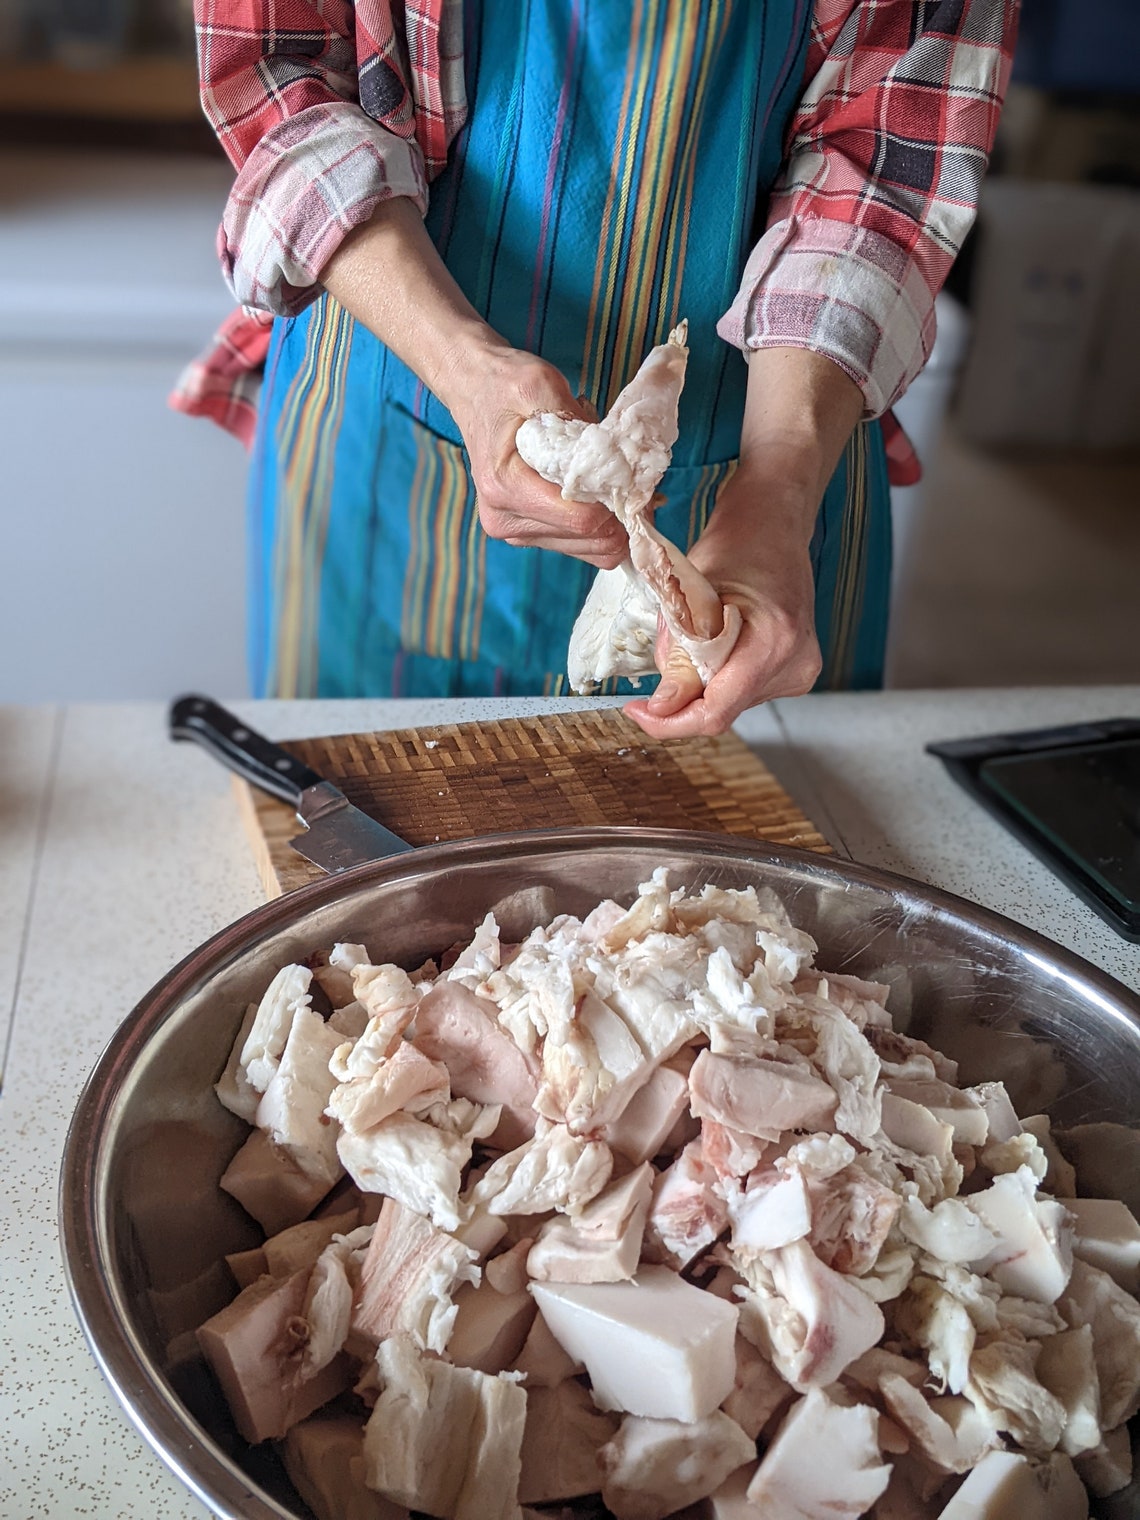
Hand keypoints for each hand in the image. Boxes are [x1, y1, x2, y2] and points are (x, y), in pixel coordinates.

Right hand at [447, 348, 626, 569]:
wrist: (474, 389)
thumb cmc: (505, 385)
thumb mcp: (542, 386)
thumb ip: (578, 426)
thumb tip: (617, 463)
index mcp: (505, 486)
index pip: (580, 519)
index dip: (616, 502)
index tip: (635, 480)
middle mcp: (505, 518)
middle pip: (587, 540)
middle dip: (620, 516)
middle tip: (640, 486)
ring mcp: (514, 531)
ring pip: (588, 550)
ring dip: (613, 524)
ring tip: (620, 489)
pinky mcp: (527, 533)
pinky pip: (578, 546)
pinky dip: (600, 529)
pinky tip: (605, 501)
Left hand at [623, 470, 822, 737]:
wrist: (774, 524)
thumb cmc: (735, 545)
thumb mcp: (691, 595)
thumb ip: (679, 656)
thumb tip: (661, 708)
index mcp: (774, 641)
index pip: (717, 711)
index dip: (670, 722)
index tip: (636, 711)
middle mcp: (796, 664)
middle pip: (722, 710)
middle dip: (682, 693)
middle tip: (667, 650)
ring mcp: (801, 671)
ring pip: (730, 703)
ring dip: (700, 682)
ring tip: (700, 634)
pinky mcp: (796, 673)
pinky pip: (742, 692)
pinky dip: (718, 676)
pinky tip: (719, 642)